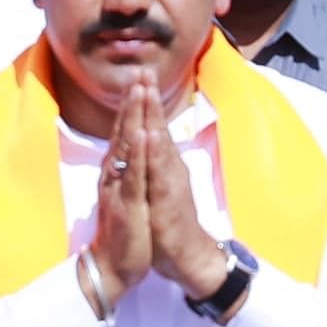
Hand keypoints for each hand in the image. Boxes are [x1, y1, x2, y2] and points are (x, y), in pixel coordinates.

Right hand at [84, 86, 159, 305]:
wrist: (113, 266)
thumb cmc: (123, 233)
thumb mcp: (125, 196)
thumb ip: (125, 173)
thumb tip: (127, 153)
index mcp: (117, 172)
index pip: (124, 132)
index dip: (132, 105)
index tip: (139, 79)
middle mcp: (114, 174)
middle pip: (124, 131)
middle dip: (133, 100)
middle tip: (140, 72)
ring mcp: (120, 187)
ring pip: (126, 146)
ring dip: (133, 117)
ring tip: (139, 91)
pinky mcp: (128, 203)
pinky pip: (133, 174)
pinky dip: (137, 152)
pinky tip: (142, 133)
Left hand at [130, 87, 233, 296]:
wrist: (188, 256)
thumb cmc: (171, 224)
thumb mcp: (159, 190)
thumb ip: (154, 167)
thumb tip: (148, 146)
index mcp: (163, 165)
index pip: (152, 128)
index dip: (145, 103)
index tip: (138, 76)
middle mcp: (168, 168)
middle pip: (157, 128)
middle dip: (149, 99)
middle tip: (143, 70)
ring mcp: (169, 182)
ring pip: (158, 144)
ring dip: (152, 116)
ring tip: (146, 91)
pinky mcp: (167, 200)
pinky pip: (159, 173)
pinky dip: (154, 153)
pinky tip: (151, 135)